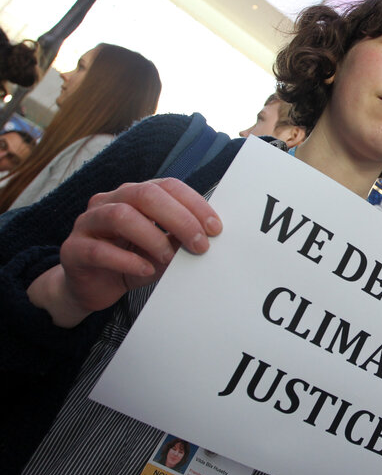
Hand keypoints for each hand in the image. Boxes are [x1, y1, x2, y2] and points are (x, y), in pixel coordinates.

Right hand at [27, 179, 221, 326]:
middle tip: (199, 244)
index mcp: (134, 195)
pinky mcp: (73, 250)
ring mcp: (88, 223)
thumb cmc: (131, 261)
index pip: (167, 186)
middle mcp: (109, 201)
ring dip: (153, 237)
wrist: (93, 287)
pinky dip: (128, 261)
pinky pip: (99, 250)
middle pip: (145, 195)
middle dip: (179, 219)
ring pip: (120, 216)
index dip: (194, 204)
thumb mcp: (162, 249)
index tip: (215, 228)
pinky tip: (145, 270)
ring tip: (169, 258)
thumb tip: (206, 238)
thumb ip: (179, 240)